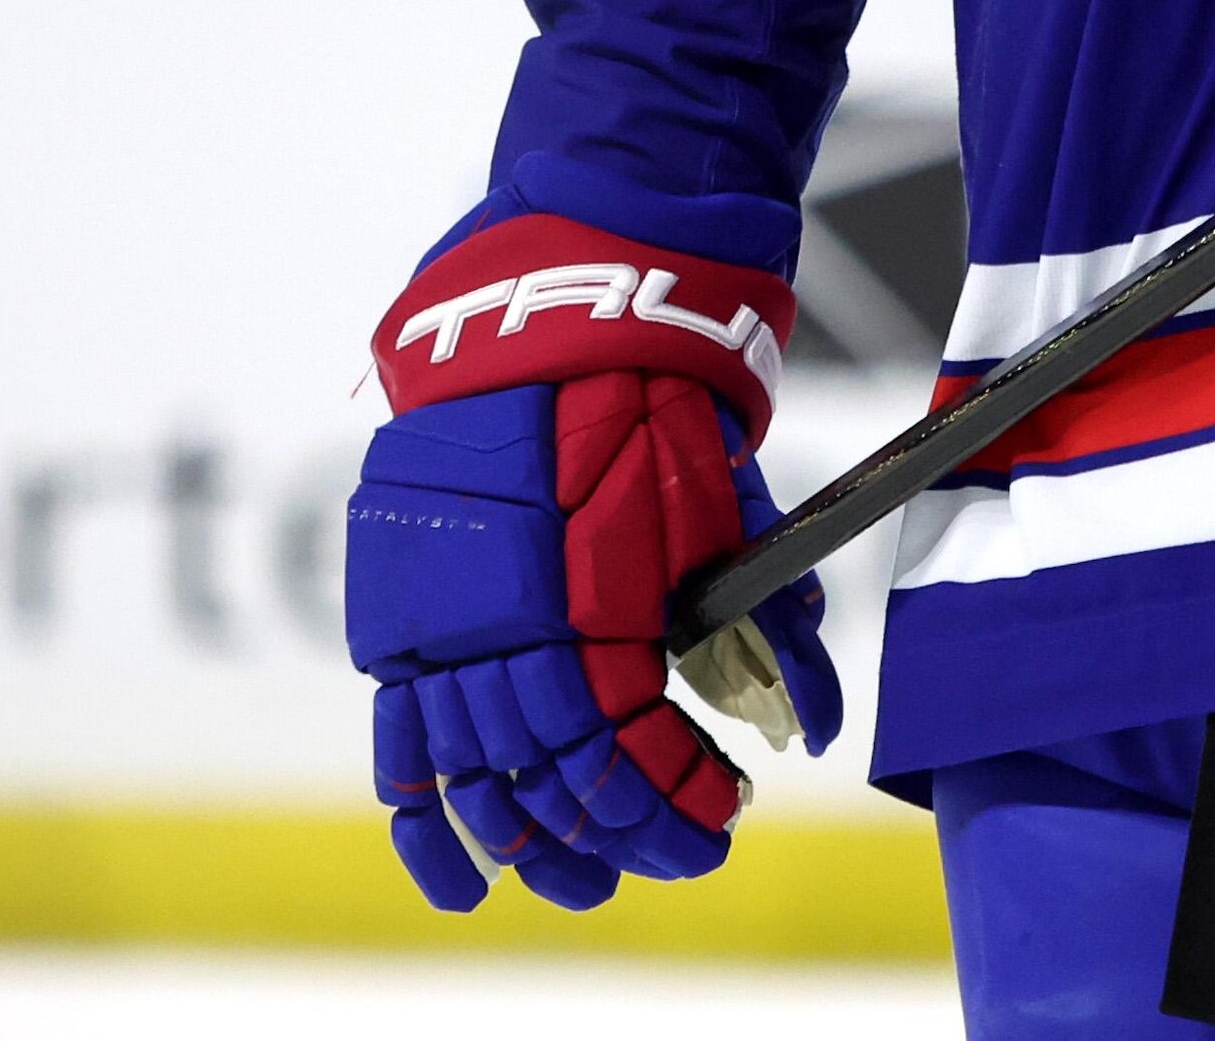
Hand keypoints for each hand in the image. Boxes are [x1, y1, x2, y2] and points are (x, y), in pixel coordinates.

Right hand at [347, 217, 828, 913]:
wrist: (545, 331)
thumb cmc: (649, 417)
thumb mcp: (722, 518)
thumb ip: (767, 630)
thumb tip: (820, 728)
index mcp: (593, 602)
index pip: (631, 749)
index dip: (679, 801)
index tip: (722, 824)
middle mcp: (506, 630)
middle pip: (559, 778)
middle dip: (623, 835)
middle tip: (676, 858)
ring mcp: (439, 630)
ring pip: (480, 780)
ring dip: (537, 845)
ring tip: (584, 884)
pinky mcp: (395, 622)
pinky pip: (399, 749)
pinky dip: (427, 825)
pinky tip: (461, 879)